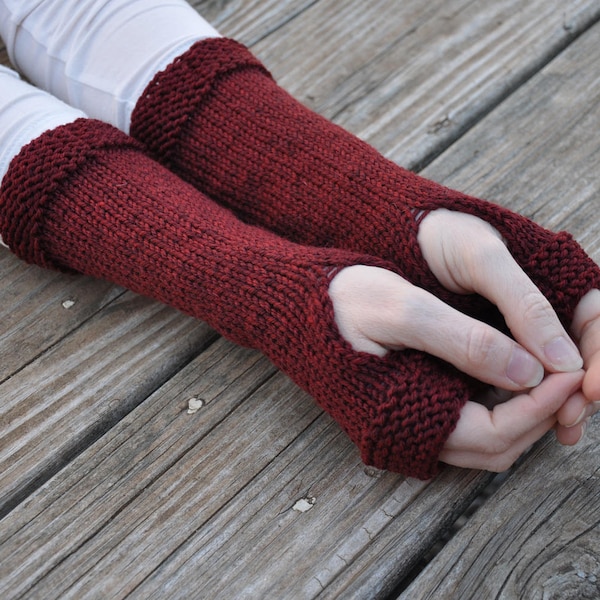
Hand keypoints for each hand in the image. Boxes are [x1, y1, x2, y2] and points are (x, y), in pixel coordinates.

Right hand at [329, 209, 599, 471]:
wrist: (294, 305)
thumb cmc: (338, 303)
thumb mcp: (401, 309)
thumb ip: (463, 340)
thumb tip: (531, 369)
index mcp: (408, 415)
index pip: (498, 432)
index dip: (541, 405)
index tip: (568, 368)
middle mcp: (411, 432)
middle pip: (498, 446)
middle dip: (541, 415)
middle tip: (565, 372)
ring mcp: (410, 423)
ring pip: (485, 439)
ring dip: (523, 413)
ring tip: (546, 372)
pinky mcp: (409, 406)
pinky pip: (467, 421)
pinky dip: (500, 404)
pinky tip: (509, 370)